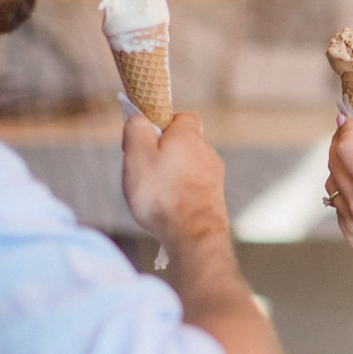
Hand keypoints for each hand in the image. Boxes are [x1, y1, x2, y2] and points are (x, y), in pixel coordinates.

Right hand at [122, 112, 228, 251]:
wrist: (194, 236)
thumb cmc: (162, 195)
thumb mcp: (137, 156)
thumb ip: (137, 130)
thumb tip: (140, 118)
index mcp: (188, 137)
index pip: (181, 117)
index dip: (162, 126)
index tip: (146, 142)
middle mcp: (207, 152)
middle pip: (183, 145)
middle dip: (165, 155)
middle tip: (146, 173)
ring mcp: (214, 177)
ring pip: (189, 168)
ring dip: (173, 176)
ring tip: (156, 196)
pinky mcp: (216, 198)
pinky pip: (194, 189)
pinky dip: (182, 194)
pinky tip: (170, 210)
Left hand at [326, 118, 352, 327]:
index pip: (346, 149)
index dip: (345, 130)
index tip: (348, 119)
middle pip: (334, 164)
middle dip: (339, 144)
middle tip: (349, 132)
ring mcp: (350, 223)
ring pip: (332, 185)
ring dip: (339, 167)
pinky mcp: (350, 236)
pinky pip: (339, 206)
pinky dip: (346, 191)